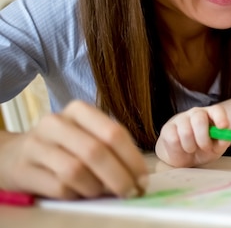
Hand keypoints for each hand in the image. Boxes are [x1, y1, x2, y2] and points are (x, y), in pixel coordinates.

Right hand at [0, 100, 147, 199]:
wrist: (12, 155)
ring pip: (76, 170)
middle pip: (96, 152)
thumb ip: (109, 147)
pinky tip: (80, 193)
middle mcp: (56, 123)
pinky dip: (76, 194)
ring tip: (103, 192)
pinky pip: (58, 187)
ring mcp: (36, 145)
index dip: (132, 159)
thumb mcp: (85, 135)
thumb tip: (138, 174)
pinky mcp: (23, 169)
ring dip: (97, 188)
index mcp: (79, 110)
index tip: (143, 179)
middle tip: (130, 192)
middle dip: (119, 177)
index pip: (113, 133)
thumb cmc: (61, 146)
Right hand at [155, 105, 230, 167]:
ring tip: (192, 149)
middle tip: (205, 148)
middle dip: (203, 138)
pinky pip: (174, 139)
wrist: (183, 158)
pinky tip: (181, 148)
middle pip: (199, 119)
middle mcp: (196, 113)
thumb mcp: (216, 148)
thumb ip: (222, 142)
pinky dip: (179, 149)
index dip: (220, 117)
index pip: (217, 110)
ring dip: (191, 146)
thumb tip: (225, 137)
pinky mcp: (167, 128)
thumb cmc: (202, 149)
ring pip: (186, 132)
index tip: (223, 127)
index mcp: (210, 115)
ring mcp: (180, 119)